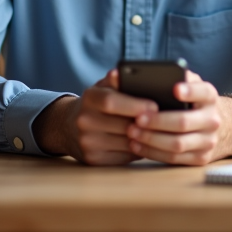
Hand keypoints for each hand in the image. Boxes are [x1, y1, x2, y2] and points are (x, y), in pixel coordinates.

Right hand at [33, 70, 157, 165]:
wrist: (67, 127)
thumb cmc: (94, 104)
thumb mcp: (101, 88)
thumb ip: (115, 81)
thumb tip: (121, 72)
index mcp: (88, 98)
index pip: (111, 102)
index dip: (135, 105)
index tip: (155, 106)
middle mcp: (84, 121)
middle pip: (123, 125)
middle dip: (146, 124)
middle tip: (164, 122)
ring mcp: (87, 143)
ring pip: (126, 143)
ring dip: (145, 139)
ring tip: (158, 131)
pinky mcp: (93, 159)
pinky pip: (123, 157)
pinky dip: (137, 150)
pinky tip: (144, 143)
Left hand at [126, 71, 231, 165]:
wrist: (217, 126)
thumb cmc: (191, 102)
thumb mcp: (189, 85)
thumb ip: (174, 77)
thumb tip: (144, 74)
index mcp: (209, 97)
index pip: (203, 92)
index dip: (190, 91)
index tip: (175, 89)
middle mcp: (212, 119)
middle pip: (183, 122)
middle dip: (158, 121)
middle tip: (137, 118)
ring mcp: (208, 141)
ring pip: (177, 144)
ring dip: (151, 139)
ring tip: (132, 132)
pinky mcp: (200, 158)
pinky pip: (174, 159)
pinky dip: (153, 152)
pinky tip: (137, 145)